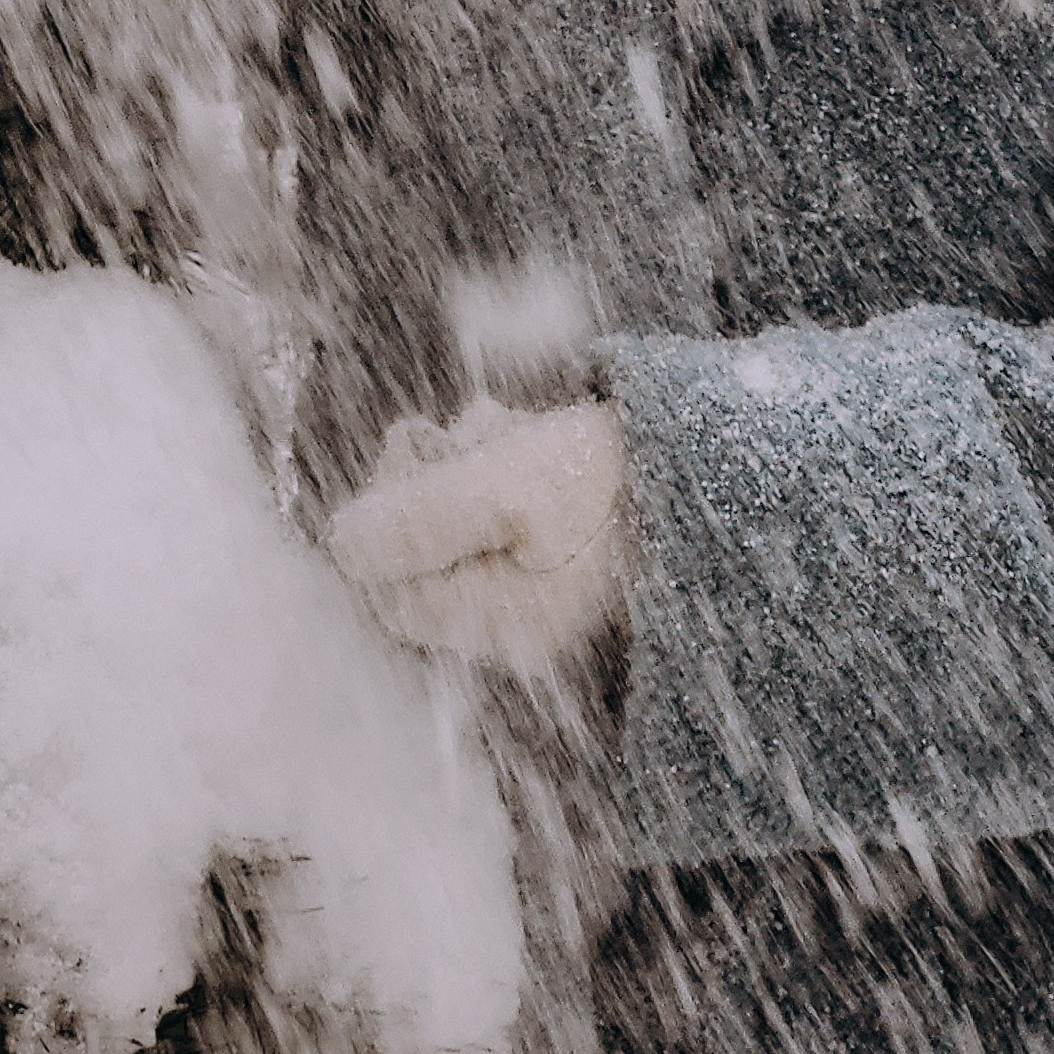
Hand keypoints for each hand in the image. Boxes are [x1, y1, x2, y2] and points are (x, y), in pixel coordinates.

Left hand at [326, 396, 627, 669]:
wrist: (713, 472)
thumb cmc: (607, 481)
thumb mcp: (504, 486)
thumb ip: (417, 518)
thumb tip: (340, 546)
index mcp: (494, 621)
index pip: (391, 588)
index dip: (383, 518)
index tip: (411, 452)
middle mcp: (514, 625)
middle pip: (425, 555)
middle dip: (428, 482)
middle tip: (452, 433)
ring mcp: (542, 593)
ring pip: (463, 525)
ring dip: (468, 464)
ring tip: (507, 429)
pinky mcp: (565, 558)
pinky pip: (507, 518)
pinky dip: (505, 469)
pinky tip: (530, 435)